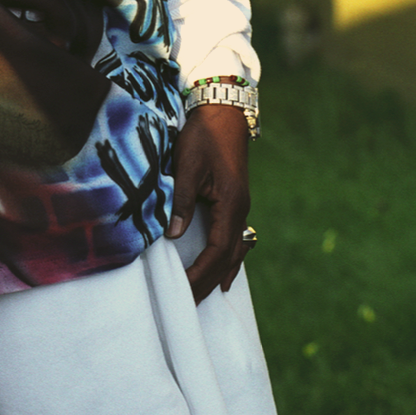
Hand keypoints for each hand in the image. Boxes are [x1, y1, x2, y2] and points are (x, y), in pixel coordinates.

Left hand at [167, 103, 251, 302]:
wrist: (224, 111)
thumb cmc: (203, 135)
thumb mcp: (188, 166)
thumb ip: (182, 201)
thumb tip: (174, 235)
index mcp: (232, 204)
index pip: (217, 252)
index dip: (200, 275)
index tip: (182, 292)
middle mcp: (241, 210)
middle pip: (228, 258)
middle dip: (208, 282)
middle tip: (187, 304)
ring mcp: (241, 206)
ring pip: (235, 251)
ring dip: (219, 273)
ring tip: (205, 295)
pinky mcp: (235, 201)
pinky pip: (235, 238)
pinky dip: (228, 259)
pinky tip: (225, 271)